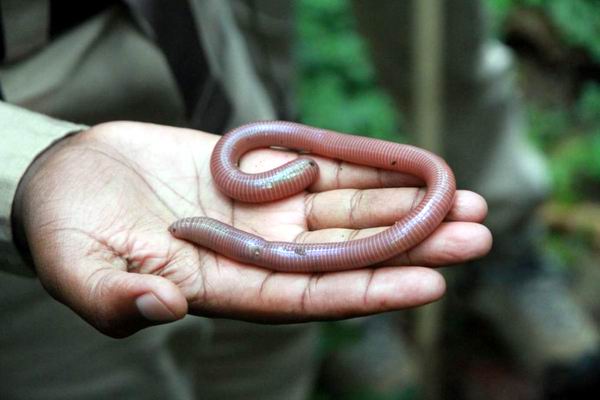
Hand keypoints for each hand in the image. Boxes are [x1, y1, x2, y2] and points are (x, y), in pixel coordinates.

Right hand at [13, 121, 490, 336]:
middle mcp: (257, 251)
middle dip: (411, 243)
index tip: (430, 281)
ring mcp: (263, 209)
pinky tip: (408, 166)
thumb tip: (164, 307)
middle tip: (476, 231)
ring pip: (347, 209)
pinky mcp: (259, 171)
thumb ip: (116, 299)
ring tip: (464, 197)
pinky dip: (365, 167)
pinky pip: (322, 167)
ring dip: (403, 203)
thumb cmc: (67, 232)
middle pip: (347, 252)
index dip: (369, 291)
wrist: (68, 182)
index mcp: (224, 287)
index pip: (310, 296)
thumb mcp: (78, 270)